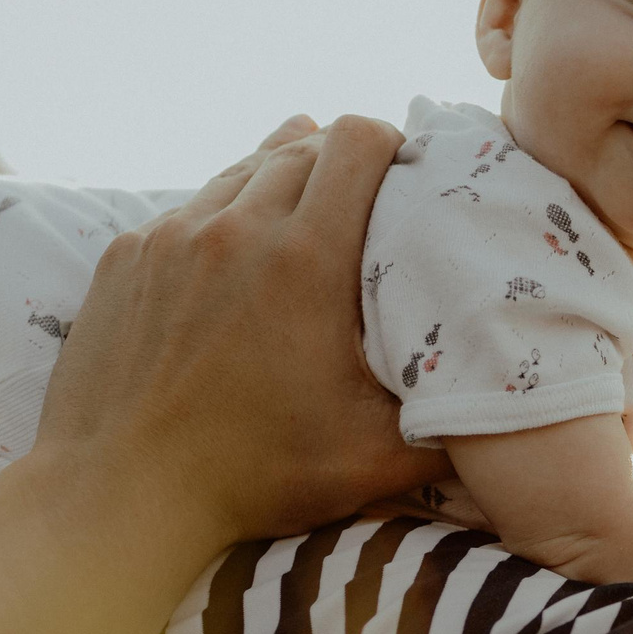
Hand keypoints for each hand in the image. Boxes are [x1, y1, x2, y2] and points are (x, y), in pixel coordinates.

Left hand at [26, 114, 449, 551]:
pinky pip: (189, 208)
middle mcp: (236, 228)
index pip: (358, 140)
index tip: (407, 178)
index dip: (392, 144)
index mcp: (305, 259)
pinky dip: (223, 217)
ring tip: (305, 218)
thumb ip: (451, 422)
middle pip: (303, 144)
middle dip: (341, 161)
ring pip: (242, 169)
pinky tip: (237, 258)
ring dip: (280, 180)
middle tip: (366, 203)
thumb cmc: (253, 478)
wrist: (120, 493)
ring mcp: (171, 236)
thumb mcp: (376, 459)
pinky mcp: (126, 256)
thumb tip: (512, 406)